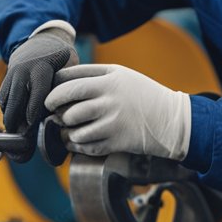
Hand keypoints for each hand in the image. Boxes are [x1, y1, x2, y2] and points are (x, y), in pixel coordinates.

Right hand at [0, 27, 76, 161]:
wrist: (43, 40)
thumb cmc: (62, 58)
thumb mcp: (69, 67)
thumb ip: (64, 88)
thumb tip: (63, 114)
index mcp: (41, 68)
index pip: (36, 94)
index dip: (33, 113)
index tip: (31, 128)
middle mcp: (23, 71)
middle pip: (16, 100)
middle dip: (17, 121)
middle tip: (21, 140)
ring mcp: (12, 73)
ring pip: (6, 100)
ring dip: (10, 119)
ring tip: (16, 137)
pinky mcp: (6, 77)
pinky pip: (3, 97)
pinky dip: (7, 111)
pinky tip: (13, 124)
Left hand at [45, 64, 190, 160]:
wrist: (171, 120)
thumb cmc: (143, 95)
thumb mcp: (121, 74)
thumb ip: (93, 74)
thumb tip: (59, 81)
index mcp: (109, 80)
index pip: (69, 82)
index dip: (54, 91)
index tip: (50, 97)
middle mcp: (110, 100)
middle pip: (68, 108)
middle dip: (56, 112)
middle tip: (55, 113)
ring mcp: (113, 123)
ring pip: (74, 130)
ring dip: (66, 132)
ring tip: (69, 129)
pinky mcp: (117, 142)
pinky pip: (87, 147)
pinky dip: (78, 145)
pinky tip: (79, 141)